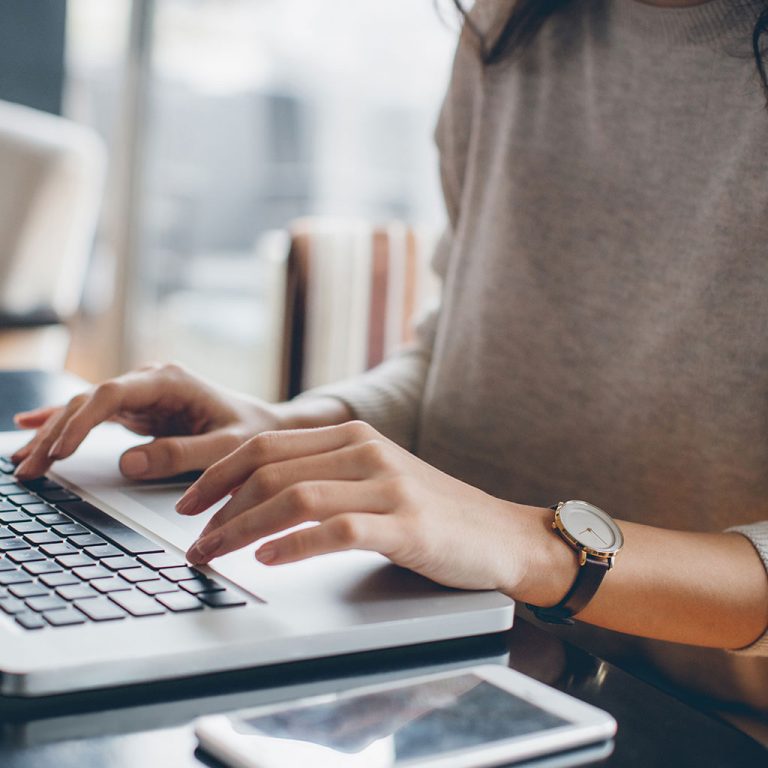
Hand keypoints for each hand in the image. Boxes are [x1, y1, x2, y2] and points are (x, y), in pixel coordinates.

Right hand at [12, 363, 286, 480]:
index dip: (81, 421)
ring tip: (22, 461)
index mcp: (171, 381)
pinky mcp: (139, 409)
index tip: (59, 451)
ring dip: (52, 433)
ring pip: (85, 408)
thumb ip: (181, 454)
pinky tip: (30, 425)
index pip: (112, 394)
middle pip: (90, 401)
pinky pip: (94, 415)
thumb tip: (127, 463)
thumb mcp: (225, 447)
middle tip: (29, 468)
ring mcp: (142, 394)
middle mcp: (151, 381)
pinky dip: (64, 423)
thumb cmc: (251, 433)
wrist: (265, 425)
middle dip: (55, 433)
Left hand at [177, 421, 572, 600]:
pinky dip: (294, 544)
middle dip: (218, 506)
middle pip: (270, 468)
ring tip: (214, 554)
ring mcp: (388, 486)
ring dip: (242, 529)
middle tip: (192, 540)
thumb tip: (256, 497)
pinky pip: (336, 530)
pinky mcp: (406, 525)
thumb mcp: (375, 479)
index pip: (267, 444)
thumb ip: (325, 475)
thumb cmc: (430, 513)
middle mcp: (366, 451)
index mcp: (353, 436)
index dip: (218, 474)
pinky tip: (267, 559)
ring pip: (295, 497)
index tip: (188, 504)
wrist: (499, 535)